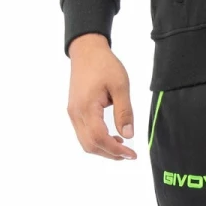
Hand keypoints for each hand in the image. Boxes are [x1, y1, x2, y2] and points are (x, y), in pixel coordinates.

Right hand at [67, 33, 137, 159]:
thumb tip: (128, 135)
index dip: (116, 150)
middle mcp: (76, 113)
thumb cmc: (104, 65)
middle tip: (129, 154)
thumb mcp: (121, 85)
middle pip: (90, 145)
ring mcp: (73, 113)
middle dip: (110, 154)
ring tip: (122, 145)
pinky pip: (83, 133)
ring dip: (103, 148)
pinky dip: (97, 140)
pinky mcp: (74, 111)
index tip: (132, 154)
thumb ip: (124, 112)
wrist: (86, 51)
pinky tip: (112, 135)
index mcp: (87, 107)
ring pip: (85, 142)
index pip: (99, 138)